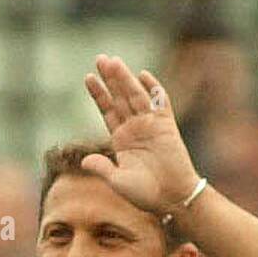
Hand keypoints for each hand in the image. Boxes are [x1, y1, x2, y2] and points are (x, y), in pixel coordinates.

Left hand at [83, 55, 201, 215]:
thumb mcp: (118, 182)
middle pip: (120, 97)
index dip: (98, 94)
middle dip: (110, 78)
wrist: (172, 199)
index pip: (107, 110)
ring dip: (126, 79)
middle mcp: (135, 129)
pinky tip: (143, 75)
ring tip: (114, 62)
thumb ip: (102, 168)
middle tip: (100, 58)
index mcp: (121, 140)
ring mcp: (151, 125)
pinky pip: (160, 103)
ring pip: (136, 96)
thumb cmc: (146, 195)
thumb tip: (84, 161)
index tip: (89, 77)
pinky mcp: (167, 126)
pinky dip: (153, 89)